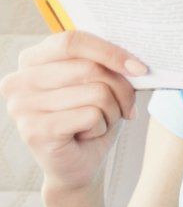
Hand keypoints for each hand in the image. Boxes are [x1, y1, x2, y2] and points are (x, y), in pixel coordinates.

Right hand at [1, 32, 142, 194]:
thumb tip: (135, 63)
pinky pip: (91, 116)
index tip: (139, 67)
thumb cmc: (91, 119)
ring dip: (112, 111)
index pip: (72, 41)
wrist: (78, 165)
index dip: (110, 51)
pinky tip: (88, 135)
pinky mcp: (34, 129)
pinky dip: (102, 127)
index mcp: (32, 60)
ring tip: (101, 122)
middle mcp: (19, 80)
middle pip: (90, 68)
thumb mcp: (101, 85)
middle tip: (126, 108)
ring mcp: (22, 105)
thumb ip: (107, 65)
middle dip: (122, 89)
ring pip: (96, 93)